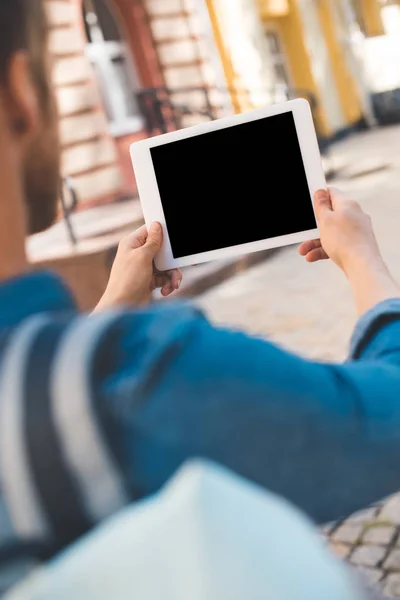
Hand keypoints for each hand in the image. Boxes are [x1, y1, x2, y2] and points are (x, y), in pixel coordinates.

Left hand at [94, 223, 181, 311]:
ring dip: (172, 275)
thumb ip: (152, 241)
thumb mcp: (142, 257)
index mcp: (132, 243)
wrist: (122, 307)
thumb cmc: (128, 280)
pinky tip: (166, 291)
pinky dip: (167, 284)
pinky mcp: (148, 280)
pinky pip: (164, 277)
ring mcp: (143, 267)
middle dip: (172, 261)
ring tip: (174, 284)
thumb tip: (157, 225)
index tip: (175, 240)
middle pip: (162, 250)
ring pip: (166, 266)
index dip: (163, 234)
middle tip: (179, 267)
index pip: (150, 231)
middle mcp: (137, 254)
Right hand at [299, 188, 398, 314]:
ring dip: (315, 241)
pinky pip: (337, 244)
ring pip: (331, 232)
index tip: (308, 203)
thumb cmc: (344, 240)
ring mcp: (356, 231)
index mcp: (348, 204)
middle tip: (302, 232)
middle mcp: (354, 215)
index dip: (319, 196)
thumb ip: (321, 206)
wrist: (362, 265)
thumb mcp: (326, 220)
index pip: (332, 193)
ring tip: (303, 251)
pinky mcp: (356, 245)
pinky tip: (312, 257)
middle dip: (313, 227)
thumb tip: (320, 192)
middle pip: (330, 216)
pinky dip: (324, 249)